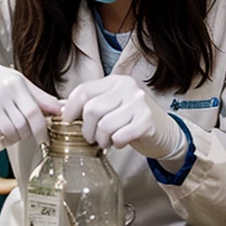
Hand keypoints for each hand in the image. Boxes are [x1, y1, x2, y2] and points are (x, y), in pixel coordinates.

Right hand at [0, 63, 61, 147]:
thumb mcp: (22, 83)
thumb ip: (41, 98)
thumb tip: (61, 110)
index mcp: (16, 85)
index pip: (33, 112)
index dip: (41, 129)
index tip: (45, 138)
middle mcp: (1, 94)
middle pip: (22, 126)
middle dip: (27, 134)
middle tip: (26, 132)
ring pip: (9, 133)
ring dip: (14, 138)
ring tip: (13, 131)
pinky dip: (0, 137)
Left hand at [62, 75, 183, 158]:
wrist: (166, 133)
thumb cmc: (132, 120)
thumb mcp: (112, 106)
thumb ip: (90, 104)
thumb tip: (59, 109)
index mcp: (115, 81)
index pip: (83, 90)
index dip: (70, 109)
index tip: (67, 122)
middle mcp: (127, 88)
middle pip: (91, 109)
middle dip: (86, 130)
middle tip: (91, 138)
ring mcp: (138, 103)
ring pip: (104, 125)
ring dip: (101, 140)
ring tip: (106, 142)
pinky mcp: (146, 121)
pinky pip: (119, 136)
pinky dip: (115, 144)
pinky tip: (120, 143)